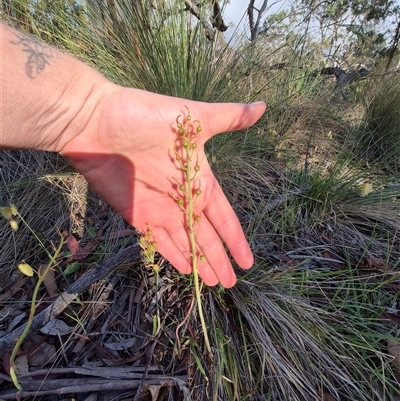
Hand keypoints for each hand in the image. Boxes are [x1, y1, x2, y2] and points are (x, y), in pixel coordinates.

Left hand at [60, 85, 265, 286]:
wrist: (96, 122)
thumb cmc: (144, 116)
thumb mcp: (194, 117)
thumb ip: (228, 117)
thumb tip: (263, 106)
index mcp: (199, 179)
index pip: (223, 217)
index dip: (235, 239)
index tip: (247, 261)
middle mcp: (182, 198)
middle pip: (205, 237)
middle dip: (219, 259)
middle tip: (231, 284)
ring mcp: (160, 209)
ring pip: (185, 243)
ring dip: (199, 263)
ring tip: (213, 284)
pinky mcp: (137, 215)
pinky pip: (159, 241)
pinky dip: (172, 256)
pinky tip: (185, 271)